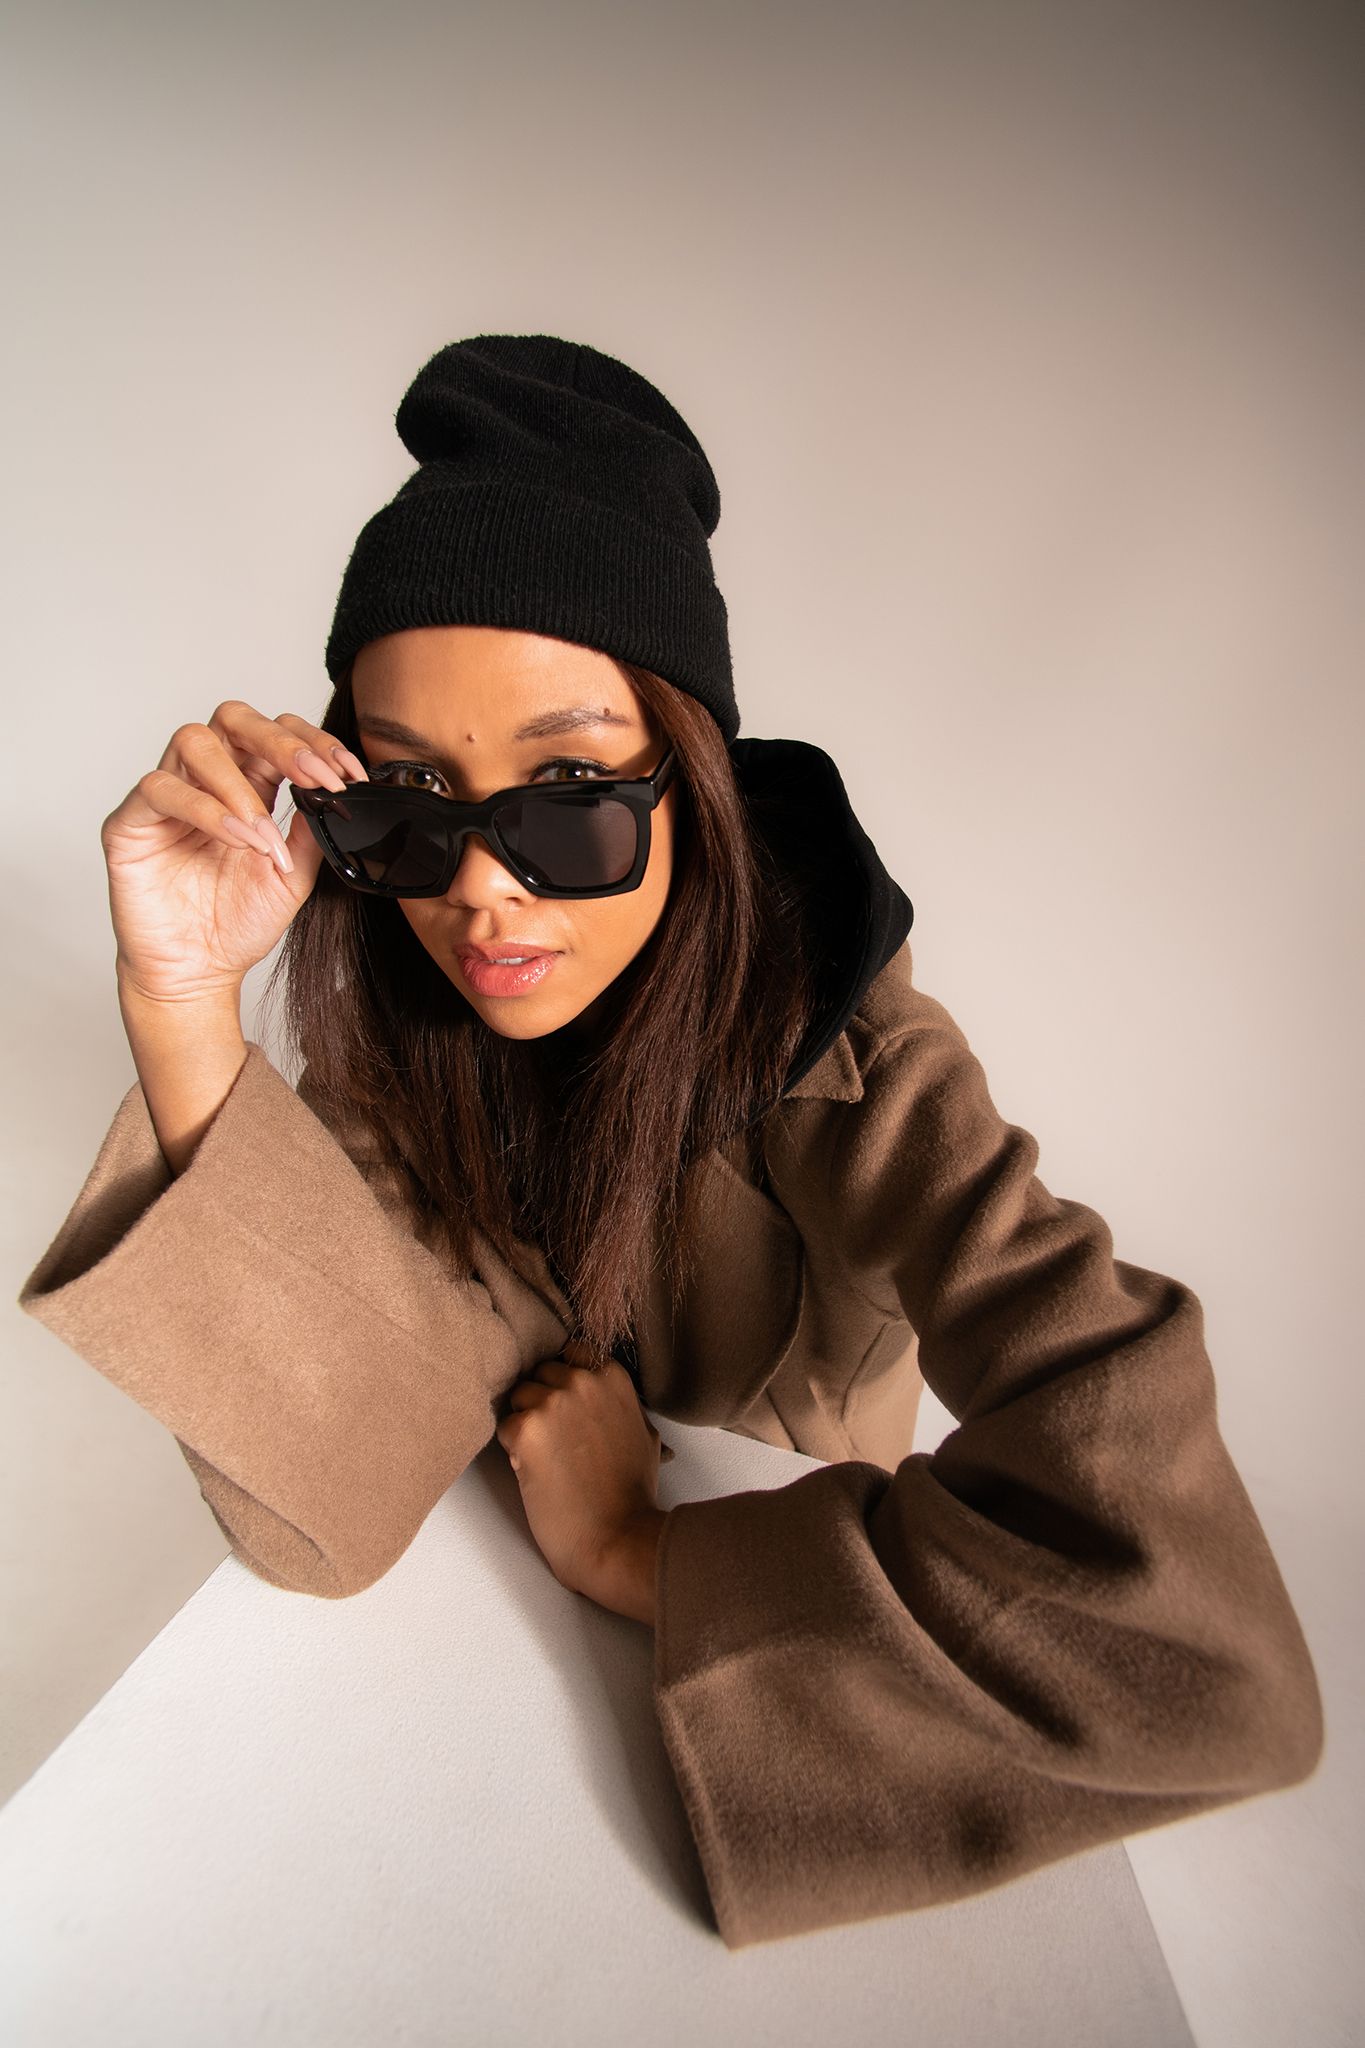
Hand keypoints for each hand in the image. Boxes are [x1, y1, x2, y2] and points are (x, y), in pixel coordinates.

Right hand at [102, 699, 368, 1005]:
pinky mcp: (130, 822)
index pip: (276, 734)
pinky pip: (161, 789)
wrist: (199, 973)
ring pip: (194, 741)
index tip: (347, 774)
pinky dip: (207, 810)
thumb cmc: (238, 923)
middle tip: (315, 776)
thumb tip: (333, 792)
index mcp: (247, 785)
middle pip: (234, 718)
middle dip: (281, 741)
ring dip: (241, 783)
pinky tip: (237, 839)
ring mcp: (167, 797)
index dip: (315, 743)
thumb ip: (309, 830)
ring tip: (265, 833)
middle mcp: (206, 781)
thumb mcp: (293, 876)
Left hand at [495, 1341, 668, 1622]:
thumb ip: (620, 1405)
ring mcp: (552, 1402)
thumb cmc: (632, 1494)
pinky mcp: (525, 1430)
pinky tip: (534, 1472)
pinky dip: (512, 1450)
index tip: (564, 1405)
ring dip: (524, 1425)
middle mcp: (582, 1380)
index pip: (570, 1353)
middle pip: (539, 1374)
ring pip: (518, 1398)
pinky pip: (504, 1428)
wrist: (616, 1537)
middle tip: (553, 1440)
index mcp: (613, 1376)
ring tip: (544, 1458)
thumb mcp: (643, 1434)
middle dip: (541, 1402)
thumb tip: (607, 1399)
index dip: (562, 1380)